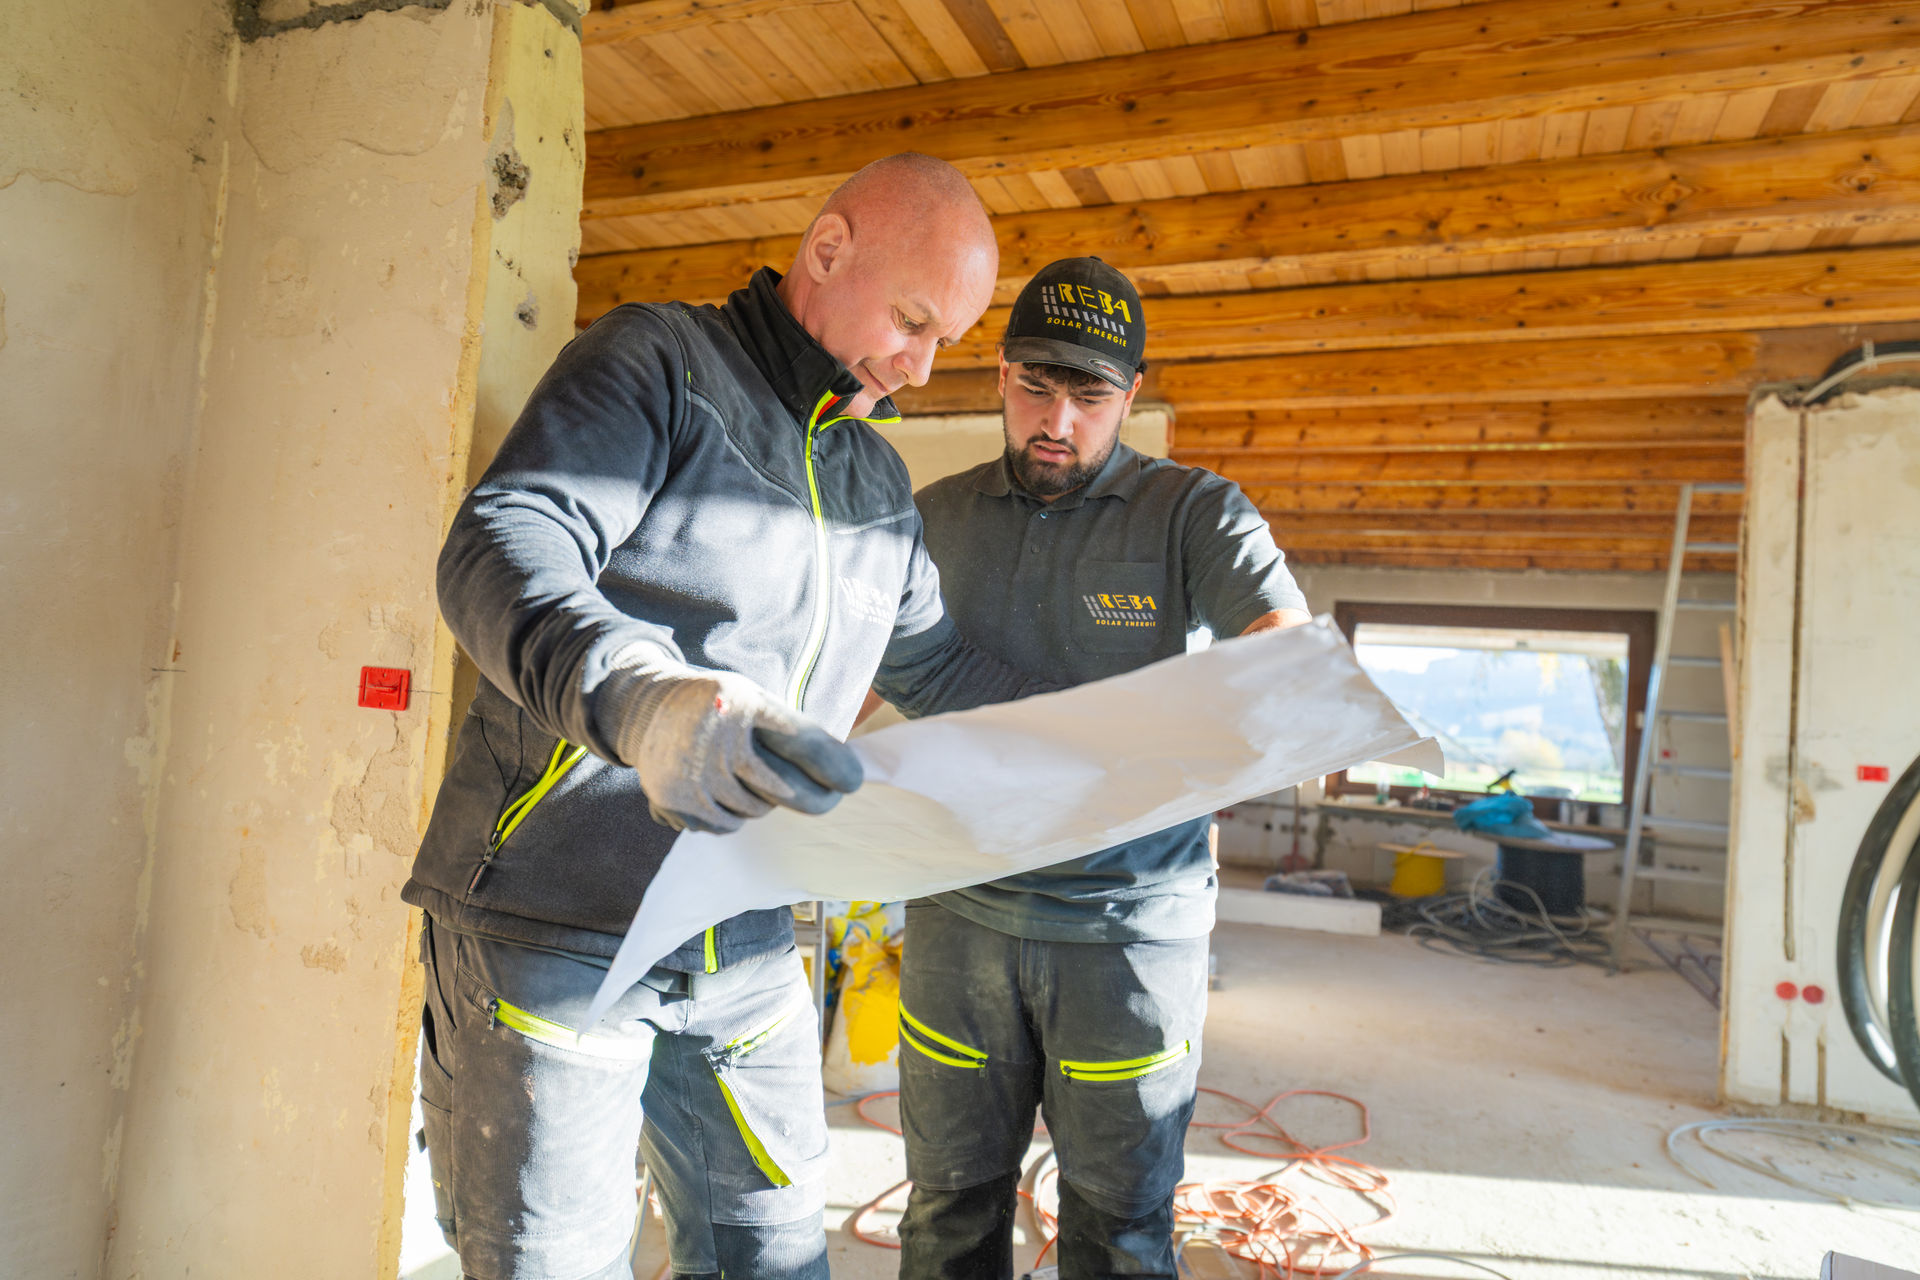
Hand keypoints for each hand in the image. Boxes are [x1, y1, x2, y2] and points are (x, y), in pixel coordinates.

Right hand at [616, 670, 863, 832]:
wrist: (648, 707)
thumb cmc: (719, 704)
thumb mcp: (754, 698)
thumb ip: (792, 728)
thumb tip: (846, 774)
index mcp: (744, 705)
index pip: (803, 743)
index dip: (833, 767)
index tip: (853, 783)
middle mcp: (718, 739)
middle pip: (782, 789)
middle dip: (806, 796)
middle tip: (821, 796)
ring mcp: (694, 771)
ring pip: (754, 810)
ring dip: (760, 803)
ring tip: (749, 782)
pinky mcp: (676, 797)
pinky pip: (724, 825)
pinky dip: (732, 818)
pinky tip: (723, 794)